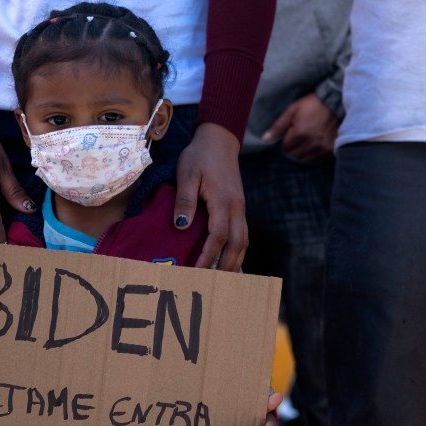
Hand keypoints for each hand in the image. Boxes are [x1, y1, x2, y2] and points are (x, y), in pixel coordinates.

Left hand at [174, 122, 246, 270]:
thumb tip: (181, 227)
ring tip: (223, 280)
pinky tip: (229, 260)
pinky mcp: (239, 208)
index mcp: (223, 201)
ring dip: (235, 262)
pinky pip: (243, 234)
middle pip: (237, 245)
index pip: (218, 236)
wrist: (219, 141)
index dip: (208, 256)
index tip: (196, 271)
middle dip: (226, 267)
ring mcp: (240, 208)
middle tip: (212, 285)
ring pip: (244, 242)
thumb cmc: (200, 156)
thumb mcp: (187, 173)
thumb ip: (185, 200)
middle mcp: (236, 208)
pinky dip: (237, 251)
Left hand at [262, 93, 338, 161]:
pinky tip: (312, 146)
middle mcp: (311, 144)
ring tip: (304, 142)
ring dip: (301, 153)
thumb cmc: (311, 105)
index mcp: (300, 134)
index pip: (284, 147)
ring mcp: (321, 149)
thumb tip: (264, 139)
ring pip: (304, 159)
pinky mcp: (330, 151)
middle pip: (293, 155)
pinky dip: (312, 156)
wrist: (335, 102)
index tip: (289, 134)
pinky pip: (316, 160)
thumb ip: (278, 126)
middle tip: (296, 138)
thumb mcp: (292, 110)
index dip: (284, 141)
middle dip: (292, 148)